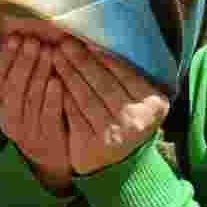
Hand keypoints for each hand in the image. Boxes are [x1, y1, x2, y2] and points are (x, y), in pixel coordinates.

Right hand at [0, 36, 71, 194]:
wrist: (49, 159)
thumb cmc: (35, 117)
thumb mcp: (18, 98)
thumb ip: (17, 73)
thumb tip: (17, 36)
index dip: (6, 57)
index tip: (16, 37)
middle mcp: (8, 117)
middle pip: (13, 86)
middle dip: (23, 60)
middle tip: (34, 40)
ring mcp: (26, 129)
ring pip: (29, 98)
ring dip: (38, 73)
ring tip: (47, 52)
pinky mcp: (47, 138)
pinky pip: (47, 116)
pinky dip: (51, 98)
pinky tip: (57, 81)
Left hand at [52, 38, 168, 175]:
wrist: (119, 165)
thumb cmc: (128, 122)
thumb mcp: (140, 102)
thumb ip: (129, 79)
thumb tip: (99, 46)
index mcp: (154, 105)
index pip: (125, 74)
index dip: (103, 56)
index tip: (85, 41)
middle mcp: (137, 119)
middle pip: (103, 83)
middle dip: (82, 60)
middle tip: (64, 43)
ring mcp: (114, 133)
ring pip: (86, 96)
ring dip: (68, 73)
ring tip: (56, 56)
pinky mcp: (92, 143)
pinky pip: (73, 113)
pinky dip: (61, 95)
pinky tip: (52, 80)